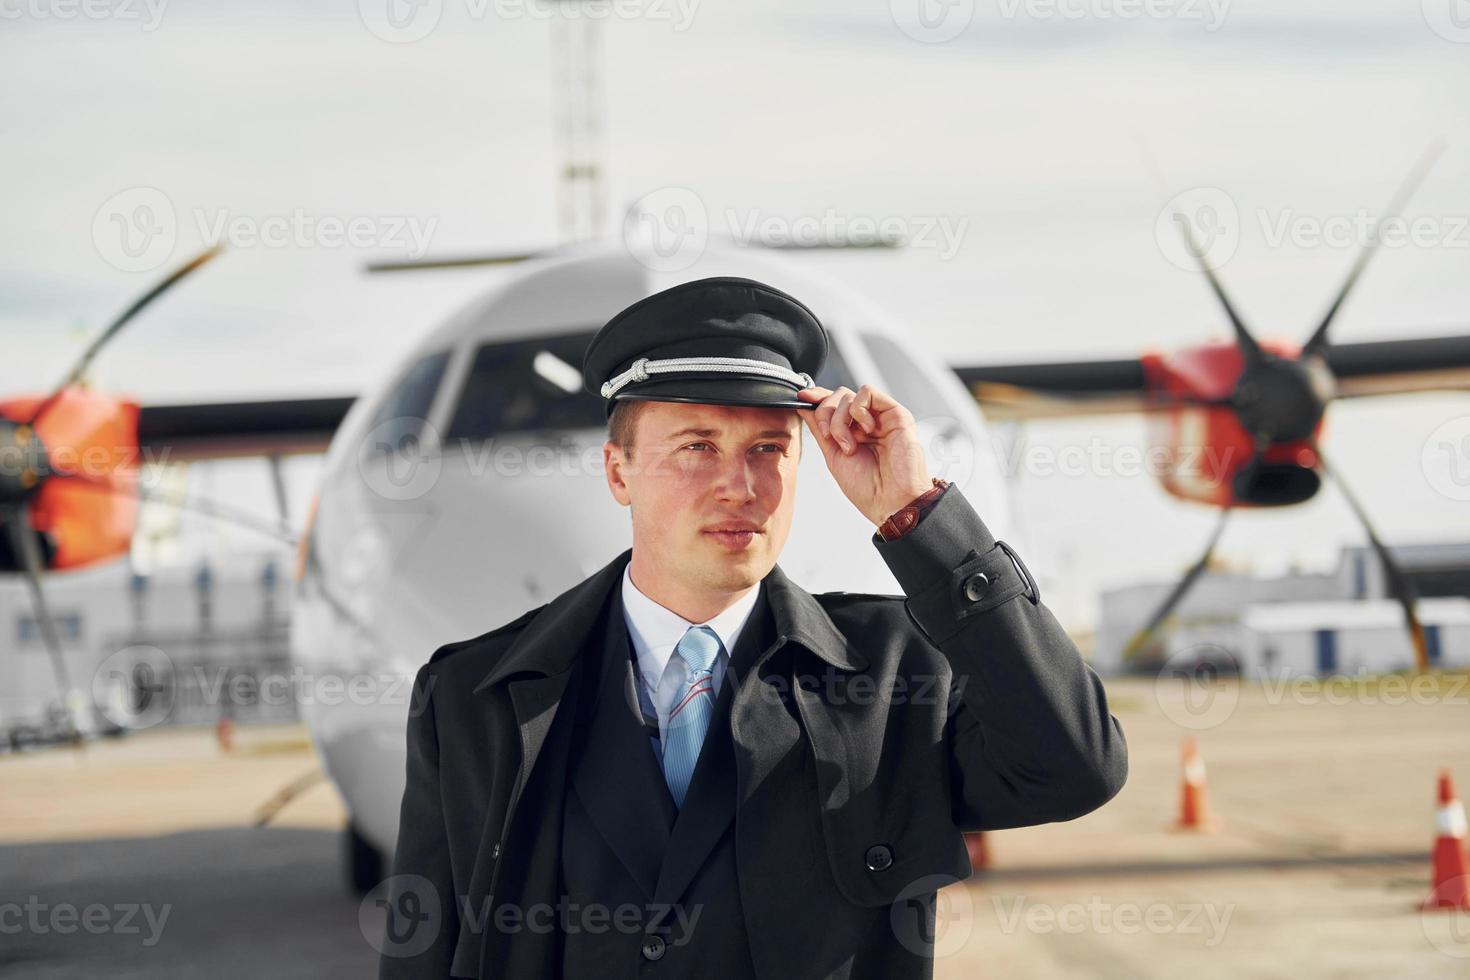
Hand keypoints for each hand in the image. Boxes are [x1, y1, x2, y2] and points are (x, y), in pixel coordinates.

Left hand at [796, 384, 932, 527]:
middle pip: (837, 396)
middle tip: (829, 438)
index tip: (802, 397)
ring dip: (840, 419)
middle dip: (825, 414)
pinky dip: (858, 409)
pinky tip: (866, 430)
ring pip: (849, 395)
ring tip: (850, 445)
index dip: (816, 398)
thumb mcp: (833, 455)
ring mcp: (881, 417)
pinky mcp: (896, 413)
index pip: (833, 404)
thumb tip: (803, 405)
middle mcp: (867, 422)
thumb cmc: (867, 487)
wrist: (890, 502)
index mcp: (853, 432)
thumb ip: (819, 428)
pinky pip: (868, 392)